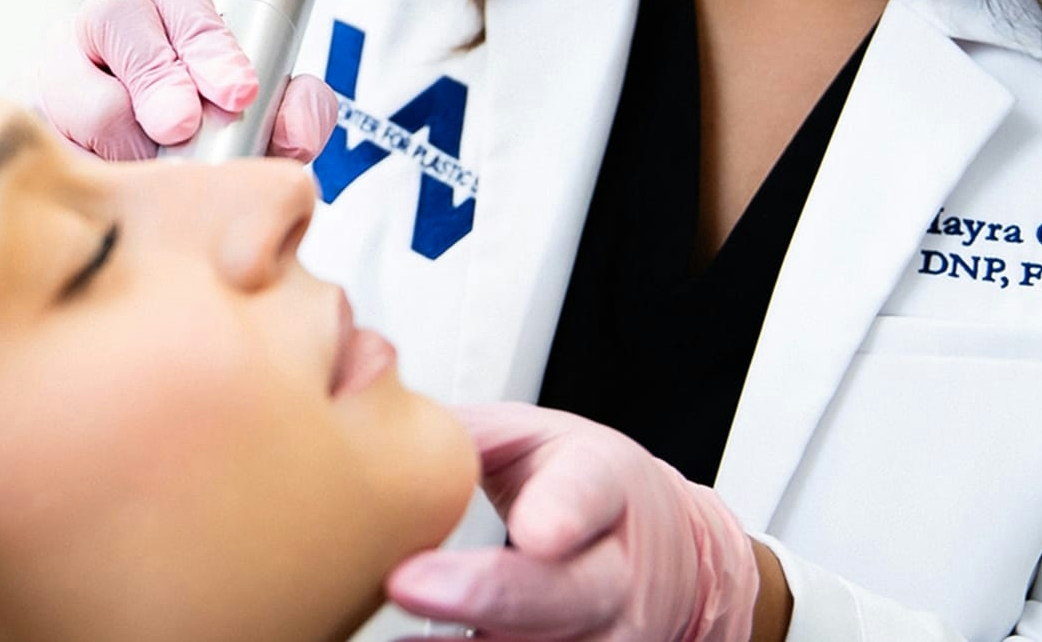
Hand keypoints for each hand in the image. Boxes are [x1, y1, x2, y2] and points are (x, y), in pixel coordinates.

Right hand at [36, 0, 338, 161]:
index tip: (238, 92)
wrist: (135, 200)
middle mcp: (106, 27)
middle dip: (158, 76)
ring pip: (73, 82)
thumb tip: (295, 123)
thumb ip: (295, 115)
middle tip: (181, 126)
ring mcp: (54, 68)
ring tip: (146, 167)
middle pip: (116, 13)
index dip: (208, 38)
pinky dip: (79, 162)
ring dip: (119, 133)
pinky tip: (105, 180)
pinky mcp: (23, 117)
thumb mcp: (262, 129)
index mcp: (166, 12)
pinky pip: (39, 133)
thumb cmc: (202, 145)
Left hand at [386, 403, 773, 641]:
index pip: (589, 493)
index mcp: (606, 485)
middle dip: (483, 594)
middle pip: (561, 594)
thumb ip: (463, 434)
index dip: (563, 513)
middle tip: (406, 582)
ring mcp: (604, 638)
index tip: (534, 530)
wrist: (671, 557)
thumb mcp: (536, 438)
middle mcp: (614, 573)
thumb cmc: (589, 491)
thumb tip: (370, 421)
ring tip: (395, 639)